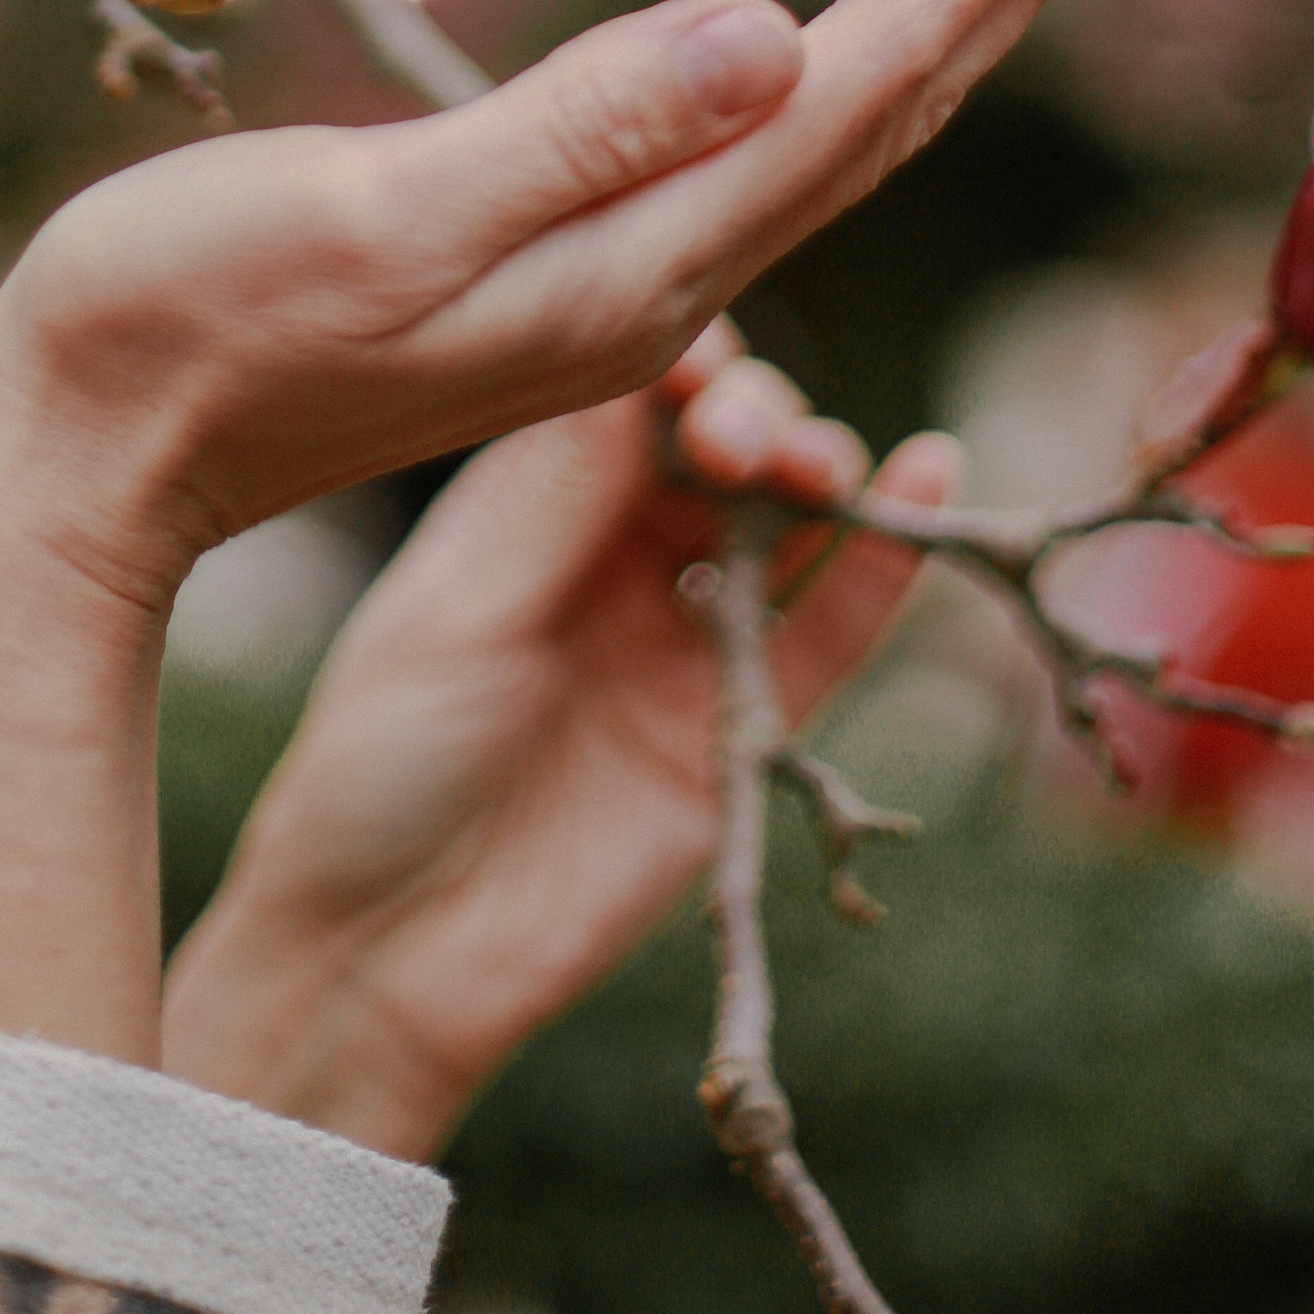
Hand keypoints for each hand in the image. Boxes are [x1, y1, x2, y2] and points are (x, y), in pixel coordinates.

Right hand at [0, 0, 1164, 1057]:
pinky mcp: (537, 278)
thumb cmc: (189, 326)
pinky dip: (821, 81)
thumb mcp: (383, 221)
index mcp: (637, 264)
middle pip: (876, 117)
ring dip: (933, 25)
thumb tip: (782, 35)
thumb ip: (583, 138)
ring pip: (818, 141)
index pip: (856, 92)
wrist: (81, 466)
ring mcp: (599, 291)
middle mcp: (652, 286)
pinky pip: (736, 165)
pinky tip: (822, 55)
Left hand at [160, 333, 959, 1158]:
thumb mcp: (453, 617)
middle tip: (747, 445)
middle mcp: (619, 552)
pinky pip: (835, 630)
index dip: (684, 361)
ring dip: (823, 469)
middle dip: (754, 415)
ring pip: (789, 521)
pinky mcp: (745, 728)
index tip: (700, 363)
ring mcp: (687, 636)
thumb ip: (554, 500)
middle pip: (723, 443)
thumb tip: (639, 365)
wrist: (394, 952)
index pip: (636, 392)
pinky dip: (888, 561)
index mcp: (533, 502)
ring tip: (823, 470)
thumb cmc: (381, 768)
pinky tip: (932, 474)